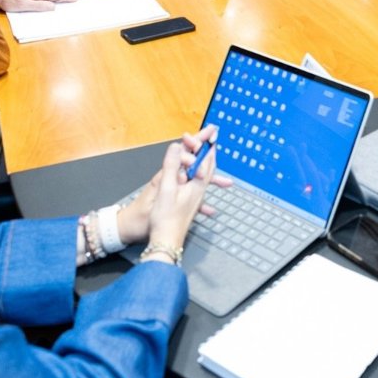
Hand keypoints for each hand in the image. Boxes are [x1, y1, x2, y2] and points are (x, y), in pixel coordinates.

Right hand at [146, 126, 229, 254]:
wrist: (165, 242)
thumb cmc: (166, 220)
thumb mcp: (167, 189)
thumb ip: (172, 167)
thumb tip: (177, 147)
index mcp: (196, 186)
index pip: (206, 161)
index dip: (208, 146)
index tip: (212, 134)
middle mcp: (198, 192)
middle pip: (208, 168)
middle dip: (209, 153)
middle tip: (211, 141)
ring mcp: (194, 199)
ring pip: (203, 177)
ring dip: (203, 164)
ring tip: (205, 157)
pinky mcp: (188, 205)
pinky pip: (196, 186)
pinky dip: (196, 177)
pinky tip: (192, 181)